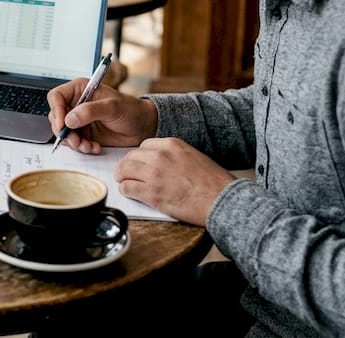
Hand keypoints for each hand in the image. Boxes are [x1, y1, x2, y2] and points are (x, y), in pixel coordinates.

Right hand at [46, 78, 156, 153]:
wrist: (142, 127)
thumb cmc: (131, 110)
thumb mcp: (112, 107)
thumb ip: (90, 111)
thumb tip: (69, 119)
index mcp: (80, 90)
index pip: (56, 96)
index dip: (57, 110)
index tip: (63, 124)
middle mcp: (76, 104)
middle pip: (56, 117)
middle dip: (64, 131)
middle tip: (76, 140)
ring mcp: (79, 120)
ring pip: (63, 132)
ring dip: (73, 142)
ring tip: (88, 146)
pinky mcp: (83, 133)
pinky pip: (73, 142)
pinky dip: (81, 147)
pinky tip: (94, 147)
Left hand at [114, 137, 234, 225]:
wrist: (222, 199)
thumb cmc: (213, 182)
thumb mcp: (193, 156)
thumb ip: (173, 156)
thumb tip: (159, 162)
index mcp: (171, 144)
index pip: (144, 146)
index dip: (140, 156)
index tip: (139, 163)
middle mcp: (160, 156)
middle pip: (130, 156)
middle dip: (126, 166)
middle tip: (125, 173)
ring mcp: (154, 174)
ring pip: (124, 170)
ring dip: (122, 177)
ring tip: (124, 182)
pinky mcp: (152, 193)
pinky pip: (127, 188)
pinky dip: (126, 190)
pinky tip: (130, 193)